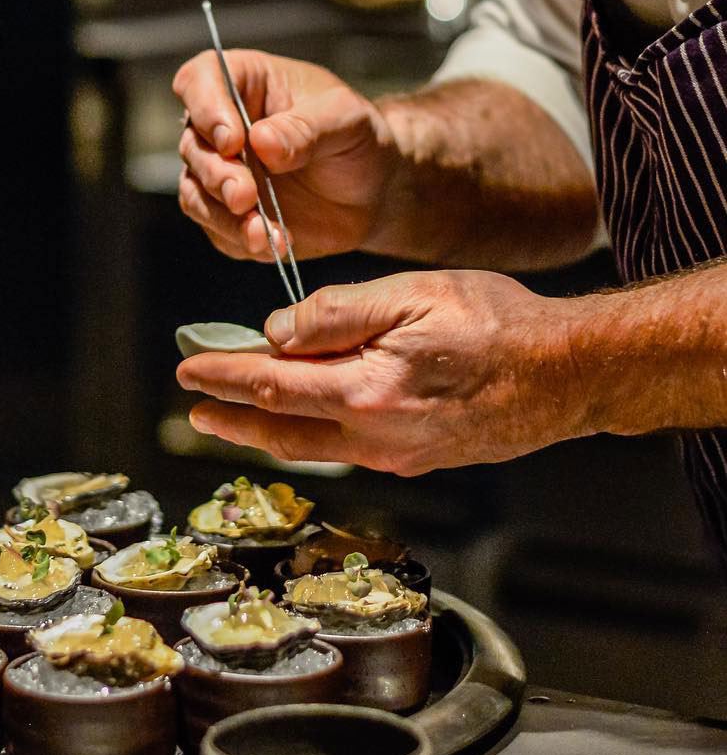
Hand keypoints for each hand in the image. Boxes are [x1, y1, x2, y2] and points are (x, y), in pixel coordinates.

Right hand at [172, 48, 395, 260]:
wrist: (374, 190)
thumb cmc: (356, 138)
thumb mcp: (346, 120)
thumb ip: (306, 128)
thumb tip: (262, 142)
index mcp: (244, 83)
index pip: (199, 81)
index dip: (205, 108)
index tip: (232, 140)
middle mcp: (222, 126)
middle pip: (193, 144)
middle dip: (216, 173)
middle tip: (245, 195)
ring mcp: (221, 173)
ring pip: (194, 192)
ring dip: (222, 214)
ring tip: (261, 231)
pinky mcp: (228, 216)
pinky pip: (217, 229)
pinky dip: (241, 239)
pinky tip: (278, 243)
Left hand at [176, 270, 596, 474]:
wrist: (565, 374)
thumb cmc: (496, 323)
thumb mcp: (411, 294)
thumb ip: (337, 313)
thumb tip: (275, 331)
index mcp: (367, 392)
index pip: (271, 387)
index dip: (224, 377)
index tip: (189, 369)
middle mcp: (377, 437)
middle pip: (281, 431)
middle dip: (230, 419)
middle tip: (192, 409)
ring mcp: (399, 455)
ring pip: (313, 447)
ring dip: (264, 432)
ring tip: (230, 420)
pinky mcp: (419, 459)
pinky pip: (349, 451)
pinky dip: (311, 437)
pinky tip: (303, 423)